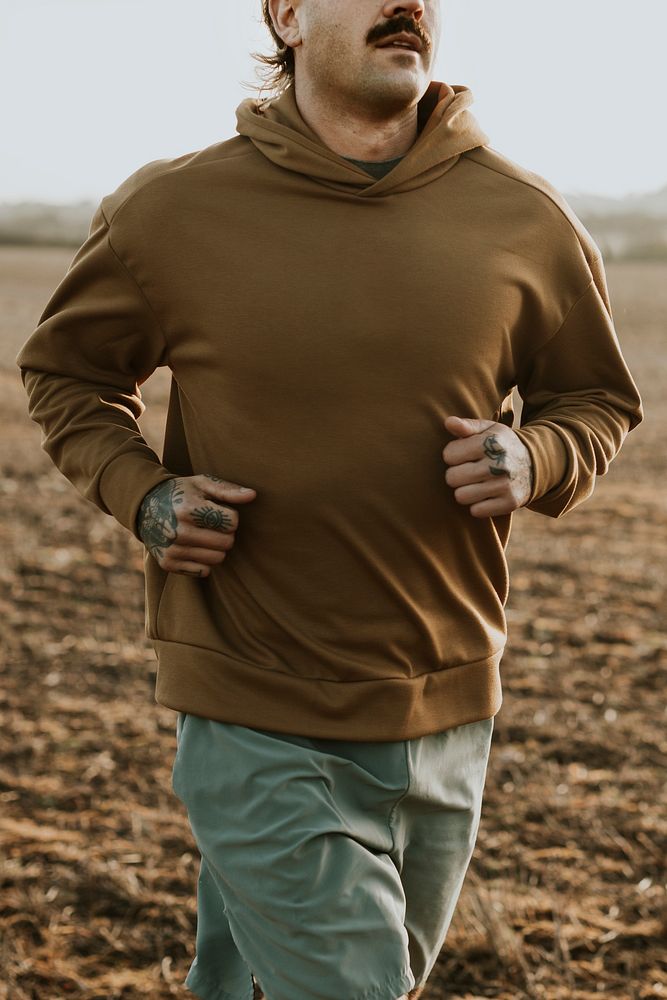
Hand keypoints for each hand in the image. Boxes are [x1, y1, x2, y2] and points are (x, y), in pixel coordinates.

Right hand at [137, 474, 256, 575]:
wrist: (144, 506)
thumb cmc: (181, 493)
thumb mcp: (202, 484)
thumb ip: (228, 490)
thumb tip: (252, 495)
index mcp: (188, 509)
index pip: (232, 522)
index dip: (230, 516)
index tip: (218, 511)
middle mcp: (178, 531)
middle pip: (227, 543)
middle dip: (225, 533)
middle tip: (212, 524)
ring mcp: (172, 549)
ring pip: (218, 559)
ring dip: (216, 548)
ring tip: (204, 535)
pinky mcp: (168, 563)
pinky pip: (204, 571)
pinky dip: (204, 561)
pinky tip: (194, 547)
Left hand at [442, 416, 532, 517]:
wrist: (535, 464)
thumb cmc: (501, 445)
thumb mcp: (487, 429)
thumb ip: (466, 426)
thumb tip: (448, 422)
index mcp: (491, 442)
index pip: (449, 455)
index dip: (453, 455)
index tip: (464, 455)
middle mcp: (499, 463)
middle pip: (452, 477)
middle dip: (456, 474)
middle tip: (468, 471)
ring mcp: (505, 485)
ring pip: (461, 496)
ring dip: (464, 491)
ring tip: (475, 483)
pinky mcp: (509, 503)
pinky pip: (476, 511)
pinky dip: (477, 505)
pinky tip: (485, 495)